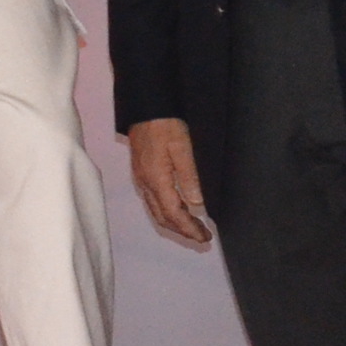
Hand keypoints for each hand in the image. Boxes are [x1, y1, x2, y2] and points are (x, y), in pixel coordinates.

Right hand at [126, 117, 213, 246]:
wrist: (145, 108)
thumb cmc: (165, 125)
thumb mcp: (182, 148)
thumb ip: (189, 177)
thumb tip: (197, 204)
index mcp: (156, 179)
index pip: (173, 213)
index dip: (189, 228)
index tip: (205, 237)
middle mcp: (146, 184)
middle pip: (162, 218)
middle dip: (182, 231)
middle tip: (203, 236)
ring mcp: (141, 180)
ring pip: (156, 212)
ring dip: (174, 224)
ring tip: (193, 227)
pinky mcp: (141, 174)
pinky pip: (153, 202)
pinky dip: (167, 213)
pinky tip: (179, 210)